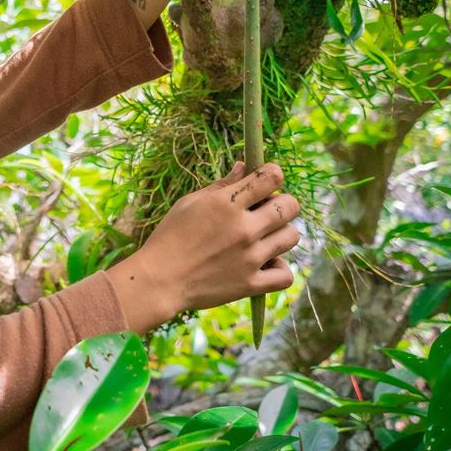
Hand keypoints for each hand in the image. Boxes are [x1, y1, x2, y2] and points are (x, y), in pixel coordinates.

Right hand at [107, 163, 299, 334]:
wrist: (159, 280)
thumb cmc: (169, 237)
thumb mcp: (189, 203)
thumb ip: (221, 185)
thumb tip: (243, 166)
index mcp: (226, 203)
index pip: (271, 177)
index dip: (273, 175)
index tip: (266, 181)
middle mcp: (244, 228)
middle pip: (290, 206)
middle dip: (282, 204)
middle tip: (267, 212)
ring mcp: (250, 257)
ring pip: (291, 236)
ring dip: (282, 234)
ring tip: (265, 239)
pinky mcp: (250, 284)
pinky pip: (285, 275)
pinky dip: (279, 270)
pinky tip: (265, 265)